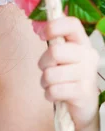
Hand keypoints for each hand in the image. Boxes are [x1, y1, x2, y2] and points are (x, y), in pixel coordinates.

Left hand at [38, 16, 99, 130]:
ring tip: (53, 85)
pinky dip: (49, 94)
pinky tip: (57, 95)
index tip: (42, 36)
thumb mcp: (62, 56)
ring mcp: (88, 74)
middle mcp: (88, 55)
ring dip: (45, 82)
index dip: (54, 26)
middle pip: (55, 52)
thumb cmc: (67, 76)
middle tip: (47, 69)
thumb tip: (43, 24)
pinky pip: (54, 91)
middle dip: (44, 63)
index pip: (72, 24)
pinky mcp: (83, 93)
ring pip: (51, 74)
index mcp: (82, 42)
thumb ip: (55, 41)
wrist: (83, 106)